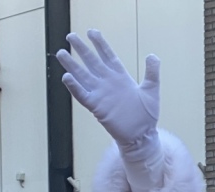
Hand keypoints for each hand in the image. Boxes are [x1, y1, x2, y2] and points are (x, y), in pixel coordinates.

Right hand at [56, 29, 159, 149]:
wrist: (142, 136)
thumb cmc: (147, 116)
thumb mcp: (152, 91)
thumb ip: (152, 73)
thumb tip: (153, 55)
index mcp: (120, 77)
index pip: (107, 56)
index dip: (100, 44)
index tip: (92, 32)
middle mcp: (108, 83)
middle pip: (92, 62)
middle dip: (81, 49)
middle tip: (71, 36)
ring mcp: (101, 94)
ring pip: (83, 76)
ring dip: (72, 65)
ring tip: (62, 53)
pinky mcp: (97, 107)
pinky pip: (83, 95)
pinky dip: (75, 87)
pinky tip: (67, 77)